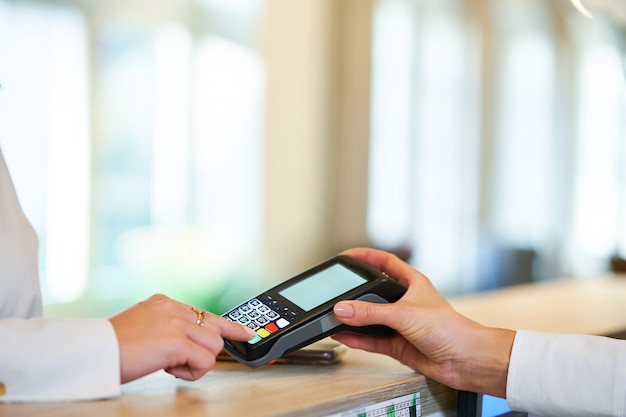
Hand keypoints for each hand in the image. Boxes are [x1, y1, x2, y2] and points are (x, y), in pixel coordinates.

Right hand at [109, 294, 255, 382]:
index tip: (245, 332)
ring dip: (196, 364)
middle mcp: (173, 309)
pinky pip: (205, 361)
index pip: (206, 314)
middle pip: (214, 333)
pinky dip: (191, 373)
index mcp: (164, 303)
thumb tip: (186, 345)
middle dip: (205, 353)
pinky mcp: (177, 341)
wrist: (93, 352)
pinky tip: (169, 370)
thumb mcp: (143, 327)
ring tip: (169, 366)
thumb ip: (166, 328)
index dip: (229, 326)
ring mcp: (176, 323)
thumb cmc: (112, 346)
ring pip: (214, 347)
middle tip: (185, 363)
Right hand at [331, 248, 514, 397]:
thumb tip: (344, 308)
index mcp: (412, 283)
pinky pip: (370, 340)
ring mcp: (400, 324)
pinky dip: (356, 339)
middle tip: (334, 292)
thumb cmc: (452, 329)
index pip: (384, 262)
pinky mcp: (397, 345)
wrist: (466, 361)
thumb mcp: (406, 314)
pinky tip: (343, 336)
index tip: (345, 255)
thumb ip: (371, 312)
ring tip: (333, 317)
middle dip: (353, 293)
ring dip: (352, 319)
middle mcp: (405, 302)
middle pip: (372, 293)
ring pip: (369, 319)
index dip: (365, 256)